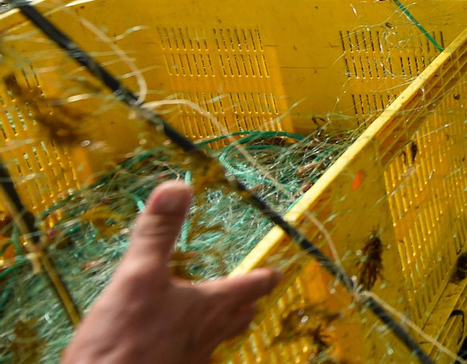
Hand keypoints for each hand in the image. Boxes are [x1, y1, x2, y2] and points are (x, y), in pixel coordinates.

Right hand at [62, 182, 278, 363]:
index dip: (265, 276)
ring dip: (220, 329)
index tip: (277, 271)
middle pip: (239, 318)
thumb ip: (157, 233)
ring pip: (216, 343)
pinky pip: (189, 362)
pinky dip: (188, 351)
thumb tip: (176, 188)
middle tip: (251, 297)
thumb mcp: (136, 276)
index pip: (250, 286)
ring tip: (216, 321)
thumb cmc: (122, 340)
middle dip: (245, 304)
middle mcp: (207, 338)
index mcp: (208, 307)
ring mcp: (189, 362)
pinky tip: (175, 350)